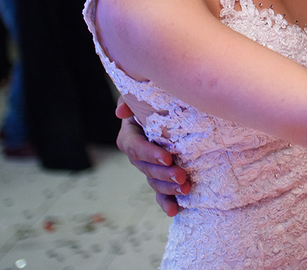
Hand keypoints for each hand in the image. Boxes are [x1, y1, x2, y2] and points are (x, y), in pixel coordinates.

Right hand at [115, 100, 188, 215]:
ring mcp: (149, 167)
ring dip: (168, 189)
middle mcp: (138, 154)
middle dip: (163, 173)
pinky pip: (160, 193)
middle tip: (181, 175)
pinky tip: (174, 210)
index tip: (168, 156)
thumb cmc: (158, 100)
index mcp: (131, 136)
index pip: (135, 147)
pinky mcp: (161, 177)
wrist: (177, 110)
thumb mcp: (144, 96)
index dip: (150, 153)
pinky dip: (166, 202)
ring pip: (154, 181)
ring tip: (185, 189)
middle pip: (146, 168)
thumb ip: (131, 99)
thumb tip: (121, 112)